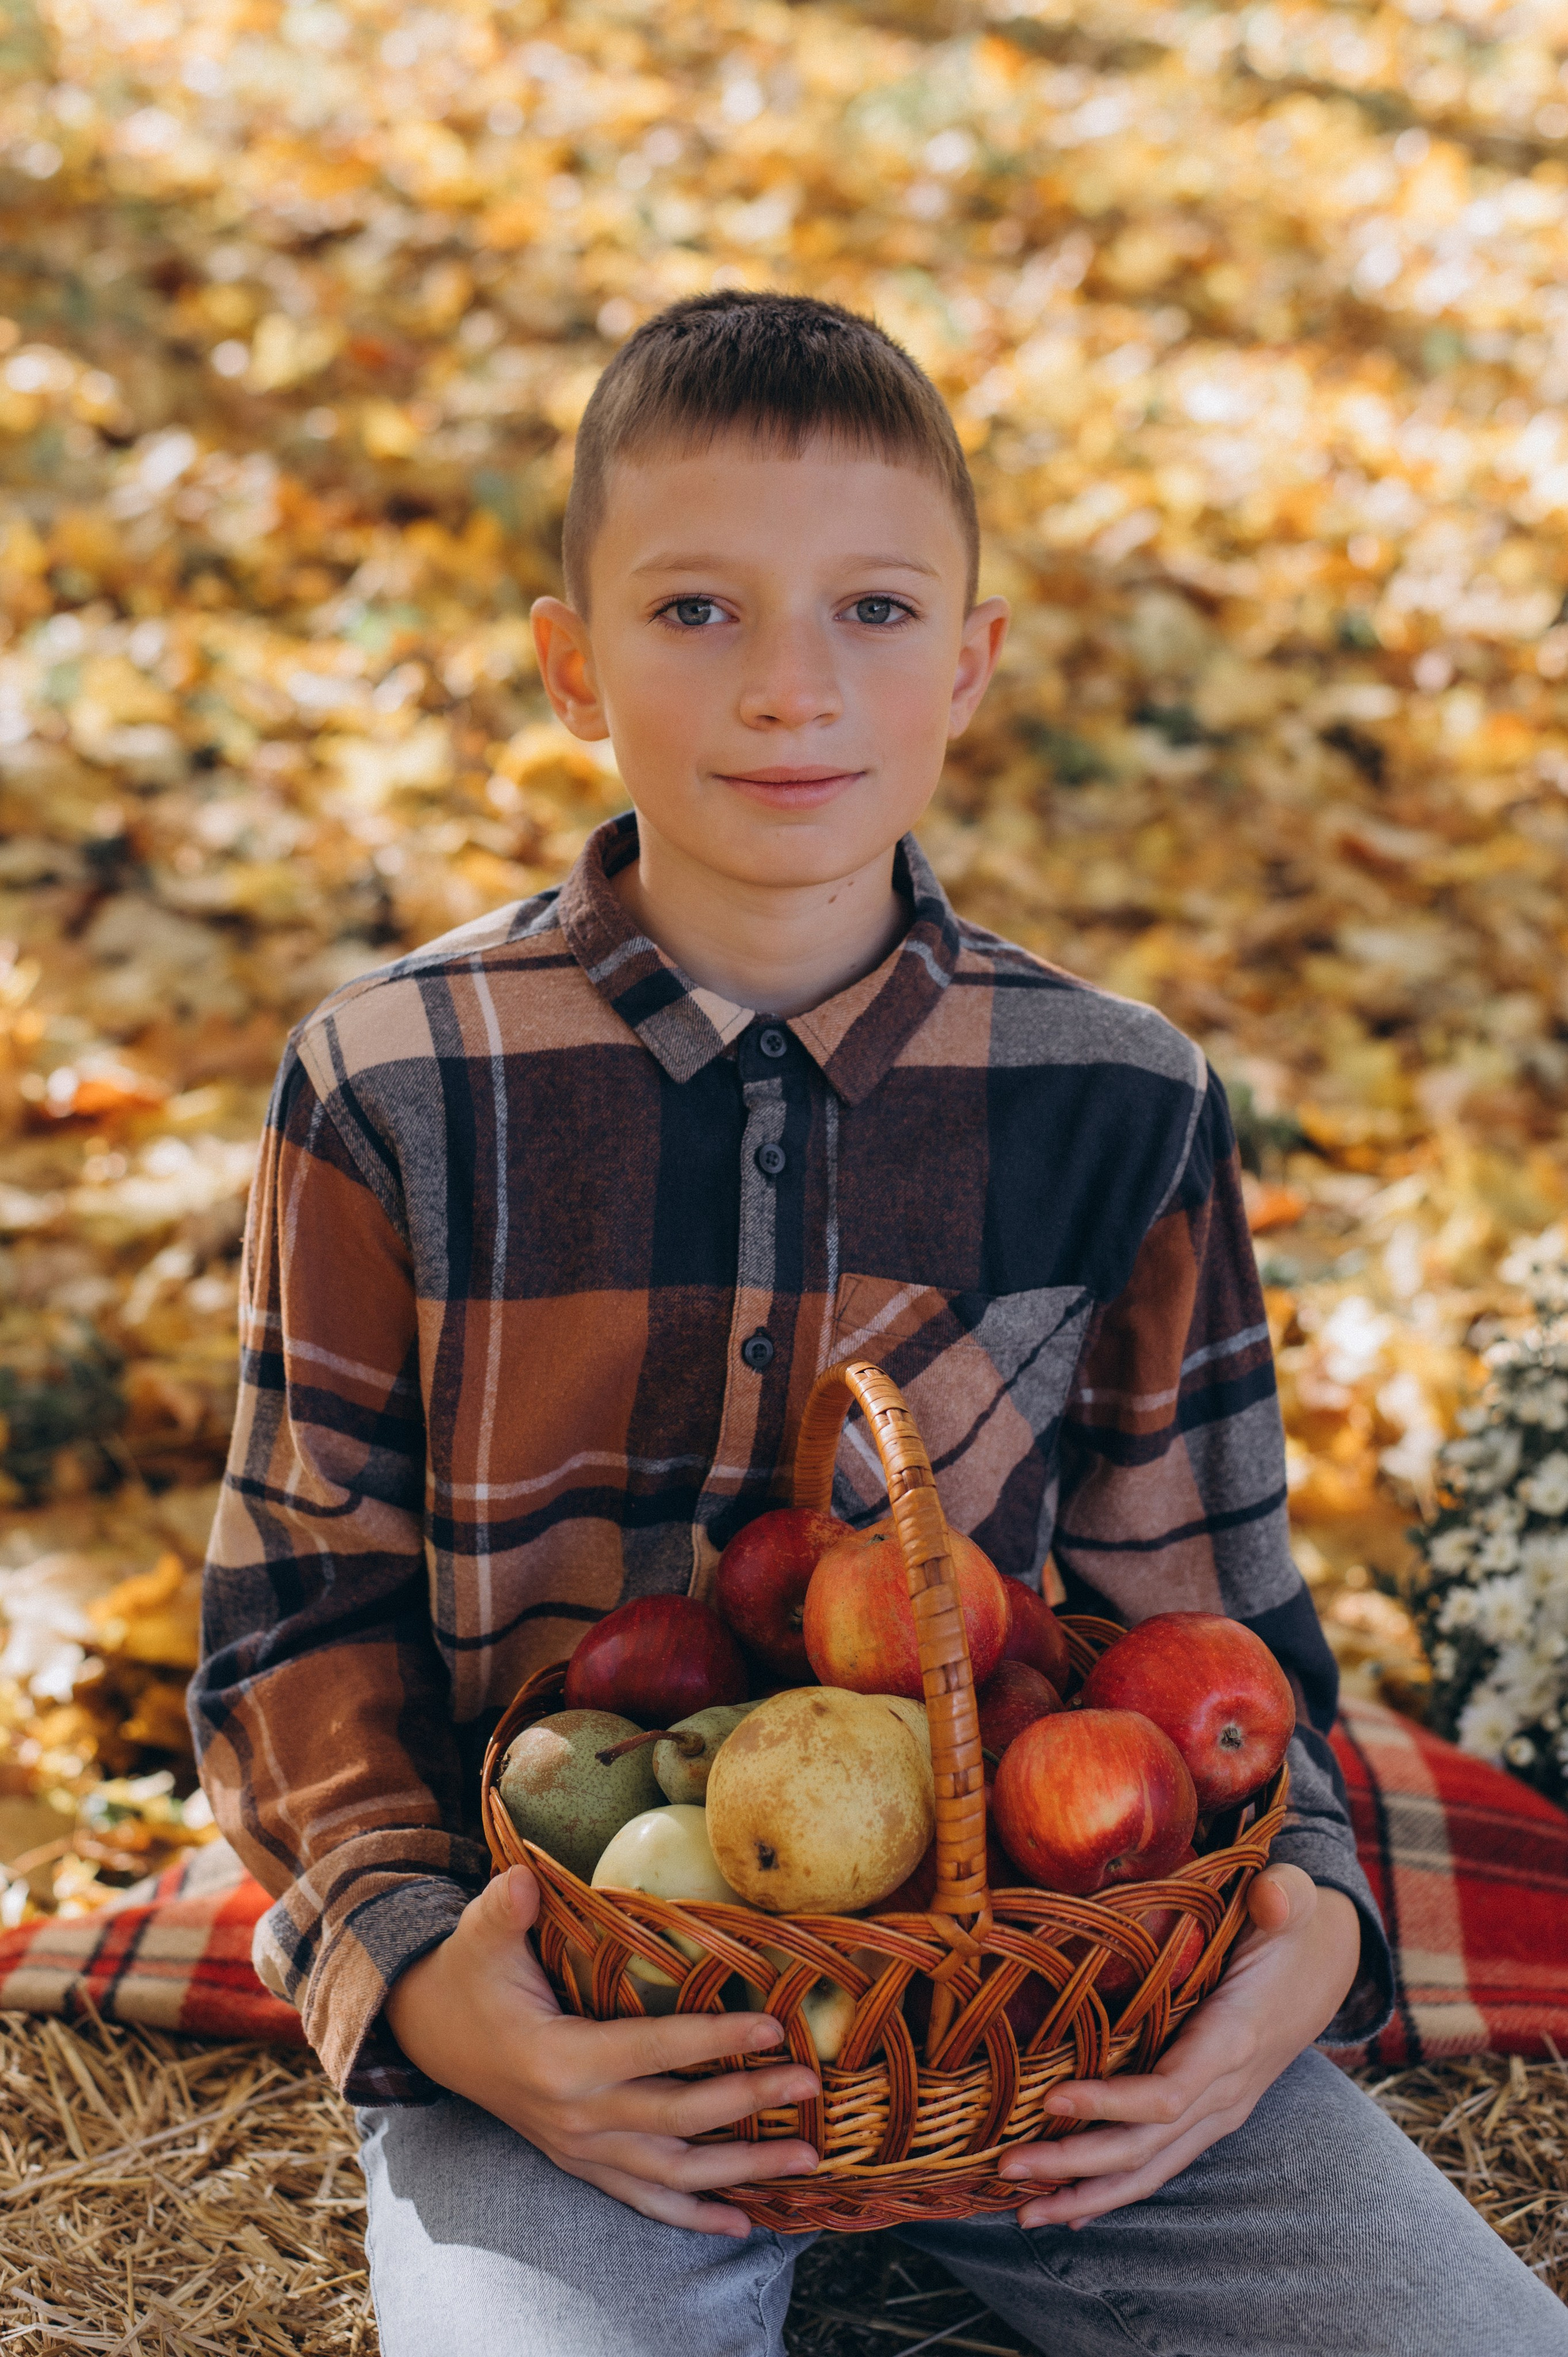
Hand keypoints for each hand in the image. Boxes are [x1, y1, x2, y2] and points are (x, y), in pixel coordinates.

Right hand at [383, 1863, 819, 2235]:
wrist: (433, 2035)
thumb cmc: (471, 1976)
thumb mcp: (480, 1936)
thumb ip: (505, 1910)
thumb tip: (523, 1877)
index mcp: (560, 2061)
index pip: (652, 2050)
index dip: (713, 2039)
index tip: (771, 2027)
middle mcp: (577, 2117)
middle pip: (677, 2118)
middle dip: (748, 2103)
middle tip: (809, 2084)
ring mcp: (581, 2149)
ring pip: (673, 2174)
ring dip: (742, 2173)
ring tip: (804, 2160)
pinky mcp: (583, 2164)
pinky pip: (644, 2201)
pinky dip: (694, 2218)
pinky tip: (741, 2226)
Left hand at [998, 1866, 1360, 2228]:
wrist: (1328, 1963)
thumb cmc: (1294, 1927)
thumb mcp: (1294, 1902)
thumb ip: (1283, 1896)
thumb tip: (1271, 1896)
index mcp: (1234, 2041)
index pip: (1168, 2091)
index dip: (1111, 2102)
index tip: (1049, 2097)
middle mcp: (1226, 2091)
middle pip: (1146, 2145)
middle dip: (1076, 2163)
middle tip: (1007, 2164)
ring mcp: (1218, 2110)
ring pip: (1151, 2168)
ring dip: (1088, 2193)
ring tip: (1025, 2212)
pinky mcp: (1208, 2113)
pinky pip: (1159, 2161)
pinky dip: (1115, 2189)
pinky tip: (1073, 2207)